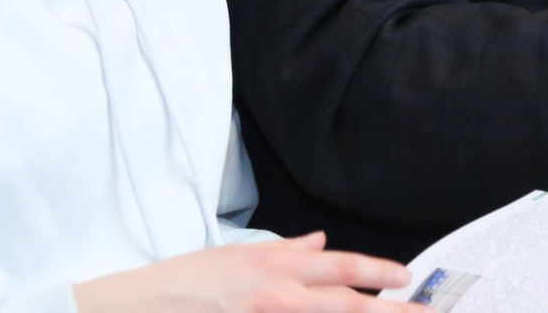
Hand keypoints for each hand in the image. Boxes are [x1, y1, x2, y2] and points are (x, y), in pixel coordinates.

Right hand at [73, 234, 410, 312]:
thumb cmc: (183, 284)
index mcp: (276, 266)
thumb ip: (285, 251)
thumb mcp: (236, 254)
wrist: (139, 308)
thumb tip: (318, 241)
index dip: (380, 273)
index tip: (408, 280)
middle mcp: (279, 295)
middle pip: (350, 305)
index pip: (342, 268)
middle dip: (393, 312)